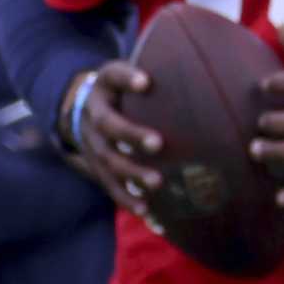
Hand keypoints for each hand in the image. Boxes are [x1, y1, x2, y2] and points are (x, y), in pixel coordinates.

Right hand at [61, 60, 162, 216]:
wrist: (79, 111)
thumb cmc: (120, 91)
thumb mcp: (125, 75)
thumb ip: (152, 72)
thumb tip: (204, 71)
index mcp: (103, 87)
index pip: (113, 76)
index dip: (127, 79)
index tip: (145, 82)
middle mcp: (93, 115)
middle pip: (108, 125)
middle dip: (131, 135)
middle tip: (157, 143)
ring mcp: (92, 144)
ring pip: (108, 161)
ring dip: (131, 173)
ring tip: (156, 183)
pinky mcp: (96, 168)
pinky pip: (110, 186)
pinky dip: (128, 200)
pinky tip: (147, 212)